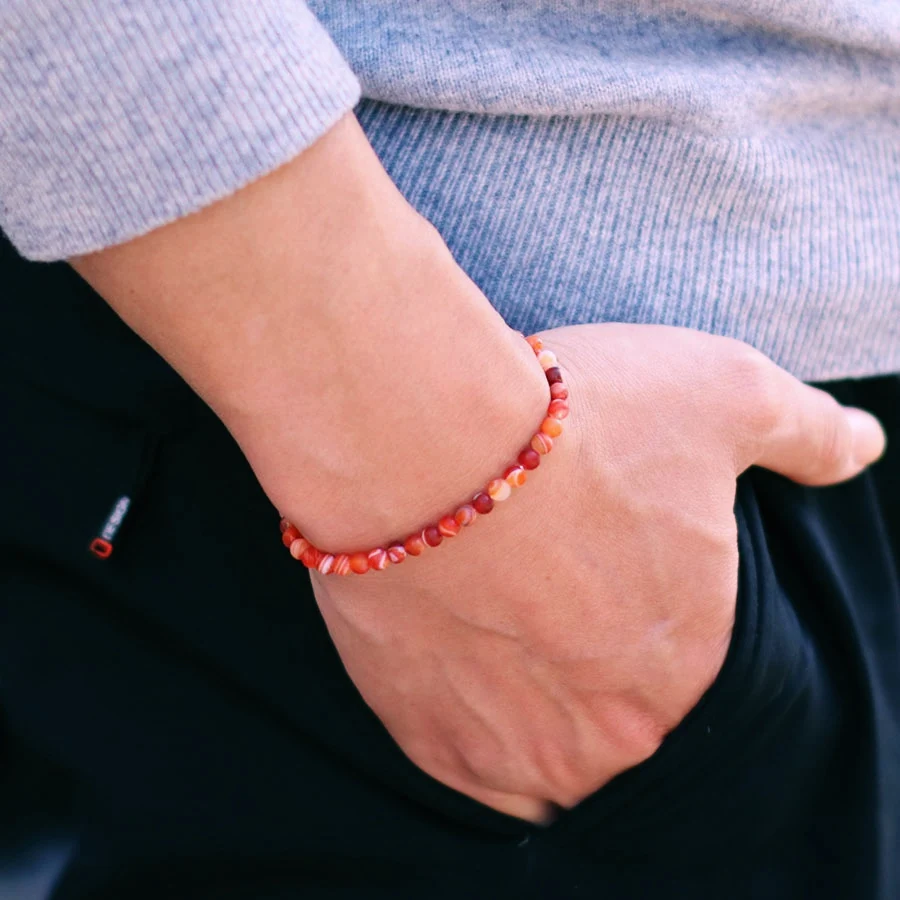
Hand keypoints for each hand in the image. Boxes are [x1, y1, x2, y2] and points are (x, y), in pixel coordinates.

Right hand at [311, 322, 885, 822]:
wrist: (420, 445)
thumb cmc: (579, 421)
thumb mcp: (724, 395)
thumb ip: (808, 435)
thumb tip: (864, 448)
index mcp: (693, 661)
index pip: (683, 656)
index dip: (640, 598)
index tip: (600, 554)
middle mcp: (616, 731)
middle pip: (614, 706)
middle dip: (589, 651)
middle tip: (542, 580)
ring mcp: (520, 750)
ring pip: (548, 747)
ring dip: (533, 698)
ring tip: (497, 617)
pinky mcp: (433, 742)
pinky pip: (473, 762)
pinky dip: (474, 722)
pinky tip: (461, 661)